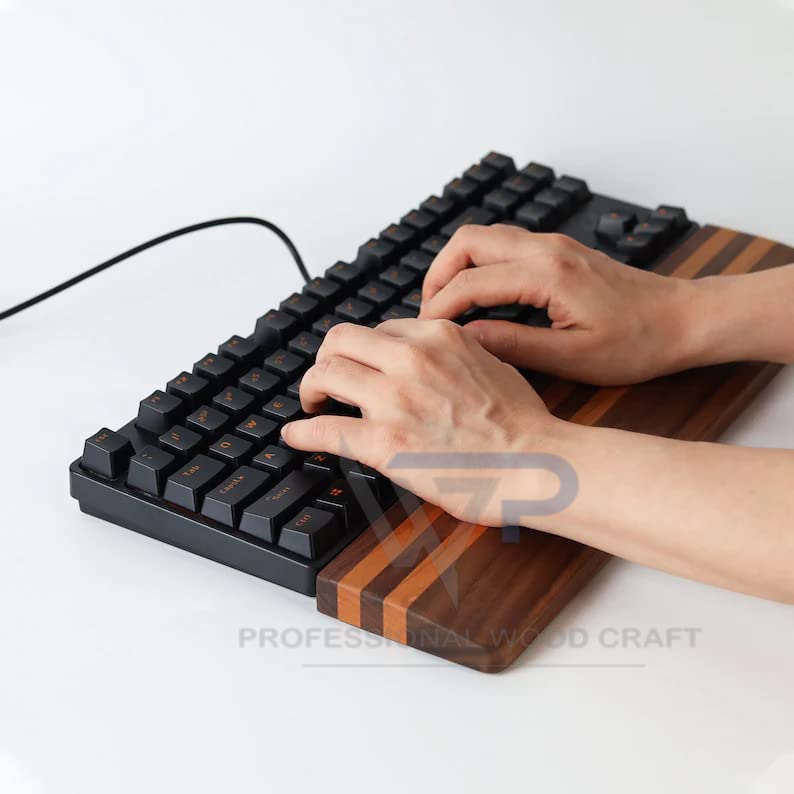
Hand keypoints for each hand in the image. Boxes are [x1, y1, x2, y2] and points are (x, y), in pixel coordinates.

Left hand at [281, 319, 560, 525]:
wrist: (535, 463)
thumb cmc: (523, 422)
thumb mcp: (492, 363)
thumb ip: (454, 353)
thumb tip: (432, 357)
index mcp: (438, 336)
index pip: (379, 330)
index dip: (365, 350)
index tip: (362, 365)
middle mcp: (410, 359)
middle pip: (340, 340)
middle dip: (328, 358)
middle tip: (327, 379)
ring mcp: (393, 398)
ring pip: (325, 374)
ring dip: (311, 388)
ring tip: (312, 402)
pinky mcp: (382, 441)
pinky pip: (324, 429)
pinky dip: (302, 431)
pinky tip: (296, 434)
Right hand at [420, 224, 698, 385]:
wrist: (683, 319)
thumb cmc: (638, 343)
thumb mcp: (573, 358)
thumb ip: (513, 345)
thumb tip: (465, 339)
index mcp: (548, 275)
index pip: (471, 282)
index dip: (439, 307)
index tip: (424, 332)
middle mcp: (547, 249)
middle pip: (468, 241)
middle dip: (438, 273)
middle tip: (429, 312)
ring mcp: (553, 245)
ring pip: (484, 237)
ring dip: (457, 265)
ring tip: (447, 305)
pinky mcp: (559, 251)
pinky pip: (504, 245)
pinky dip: (479, 265)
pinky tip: (479, 297)